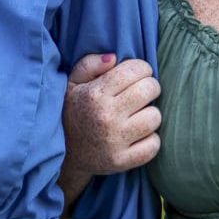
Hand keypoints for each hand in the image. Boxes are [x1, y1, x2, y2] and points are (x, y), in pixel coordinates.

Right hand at [63, 54, 161, 176]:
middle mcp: (106, 116)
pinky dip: (150, 140)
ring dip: (149, 114)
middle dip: (148, 88)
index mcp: (95, 94)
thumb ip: (90, 64)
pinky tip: (137, 135)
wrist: (63, 154)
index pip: (136, 69)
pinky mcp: (122, 161)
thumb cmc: (72, 112)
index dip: (141, 69)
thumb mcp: (72, 84)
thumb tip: (114, 57)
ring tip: (136, 116)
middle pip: (150, 89)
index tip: (135, 76)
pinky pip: (154, 145)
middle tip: (139, 94)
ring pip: (155, 117)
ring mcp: (115, 141)